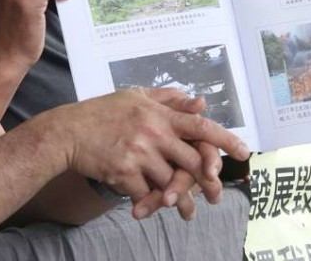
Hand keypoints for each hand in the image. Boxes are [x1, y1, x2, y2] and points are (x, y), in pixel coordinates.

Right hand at [60, 88, 248, 217]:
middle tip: (217, 196)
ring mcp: (139, 154)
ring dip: (181, 200)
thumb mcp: (137, 97)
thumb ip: (170, 99)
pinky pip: (145, 194)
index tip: (243, 153)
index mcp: (161, 115)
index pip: (201, 127)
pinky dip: (152, 203)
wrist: (67, 132)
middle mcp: (154, 134)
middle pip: (191, 161)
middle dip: (208, 181)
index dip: (225, 140)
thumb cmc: (104, 112)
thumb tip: (200, 102)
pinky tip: (155, 209)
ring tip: (188, 213)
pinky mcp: (123, 173)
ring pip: (170, 182)